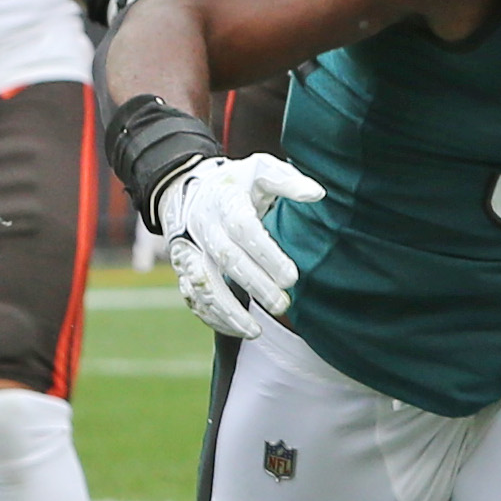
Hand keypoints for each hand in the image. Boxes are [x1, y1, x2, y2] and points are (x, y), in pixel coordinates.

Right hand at [157, 153, 324, 339]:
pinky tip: (239, 330)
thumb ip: (288, 181)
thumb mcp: (261, 169)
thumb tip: (317, 193)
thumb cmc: (239, 182)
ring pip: (203, 283)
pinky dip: (213, 316)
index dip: (267, 255)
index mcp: (225, 201)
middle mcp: (204, 226)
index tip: (293, 278)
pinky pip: (193, 296)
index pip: (245, 229)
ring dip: (227, 310)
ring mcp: (190, 249)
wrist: (191, 187)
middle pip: (227, 259)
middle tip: (283, 305)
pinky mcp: (184, 268)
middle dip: (254, 284)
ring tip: (255, 331)